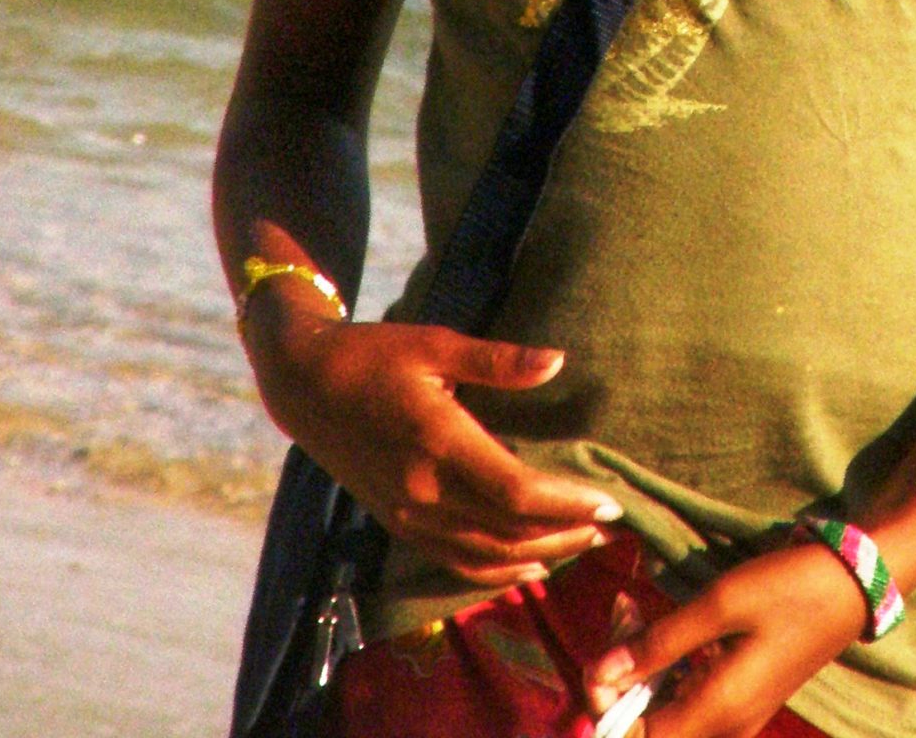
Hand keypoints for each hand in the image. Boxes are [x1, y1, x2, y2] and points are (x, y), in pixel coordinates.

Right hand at [245, 294, 621, 585]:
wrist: (305, 386)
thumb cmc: (374, 355)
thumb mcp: (435, 344)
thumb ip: (497, 361)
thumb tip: (557, 361)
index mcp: (439, 442)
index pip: (517, 494)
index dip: (567, 504)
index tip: (608, 502)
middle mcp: (424, 491)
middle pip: (509, 533)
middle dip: (565, 533)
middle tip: (610, 525)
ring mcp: (408, 515)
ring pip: (485, 556)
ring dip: (539, 555)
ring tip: (582, 543)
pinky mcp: (398, 523)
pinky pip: (455, 561)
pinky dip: (496, 571)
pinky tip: (527, 566)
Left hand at [587, 542, 868, 737]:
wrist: (851, 586)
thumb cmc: (788, 589)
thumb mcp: (722, 603)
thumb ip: (660, 642)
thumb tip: (600, 674)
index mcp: (718, 712)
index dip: (607, 710)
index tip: (599, 657)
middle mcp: (725, 729)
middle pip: (650, 728)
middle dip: (621, 681)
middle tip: (623, 615)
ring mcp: (736, 718)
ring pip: (666, 711)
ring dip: (642, 670)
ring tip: (634, 611)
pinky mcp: (741, 700)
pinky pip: (687, 698)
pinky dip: (666, 666)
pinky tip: (664, 623)